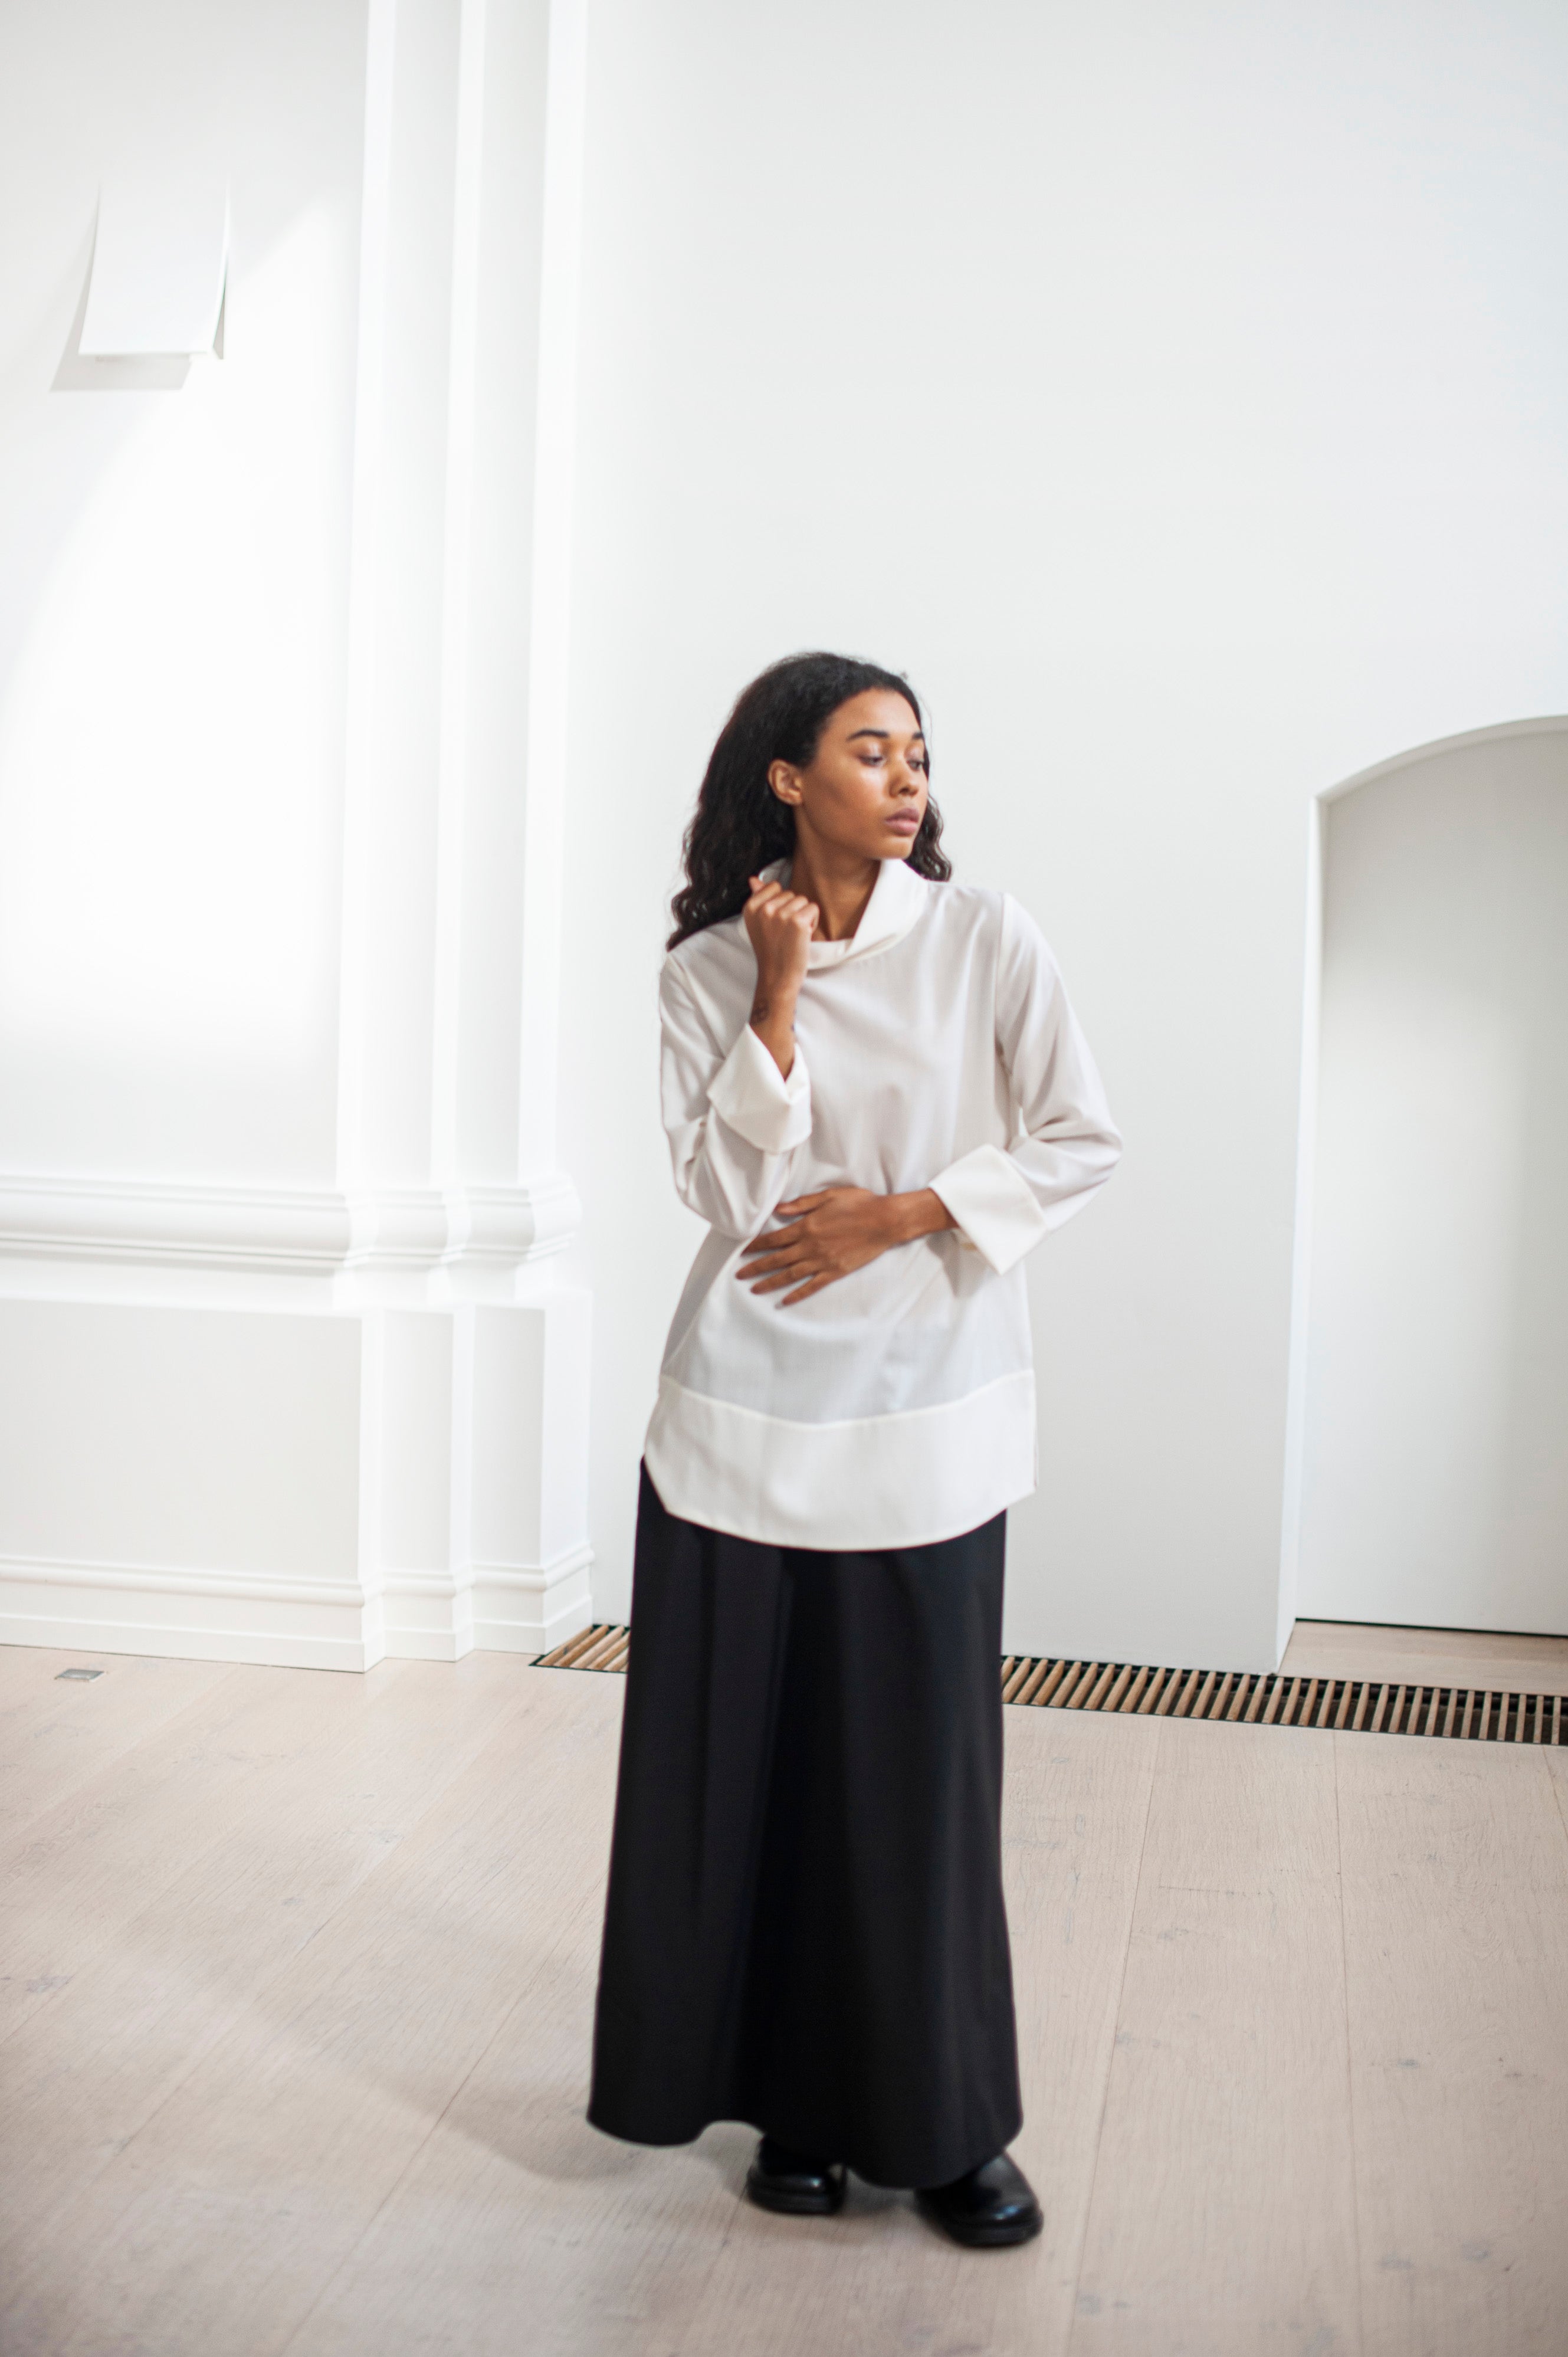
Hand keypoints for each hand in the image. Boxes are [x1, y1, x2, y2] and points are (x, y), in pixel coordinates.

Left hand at [736, 1186, 955, 1305]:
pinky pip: (812, 1286)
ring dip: (770, 1282)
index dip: (756, 1246)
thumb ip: (802, 1204)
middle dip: (755, 1267)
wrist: (884, 1220)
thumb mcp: (828, 1196)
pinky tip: (785, 1301)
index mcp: (806, 1227)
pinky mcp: (836, 1271)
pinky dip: (797, 1294)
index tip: (742, 1252)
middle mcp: (810, 1246)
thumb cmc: (858, 1203)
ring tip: (754, 1289)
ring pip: (790, 1275)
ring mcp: (823, 1261)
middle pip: (777, 1259)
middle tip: (739, 1274)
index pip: (774, 1239)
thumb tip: (779, 1210)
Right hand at [743, 875, 816, 1075]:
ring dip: (804, 917)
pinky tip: (802, 937)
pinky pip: (813, 908)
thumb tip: (754, 879)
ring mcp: (780, 914)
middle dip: (793, 911)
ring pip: (803, 900)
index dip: (781, 904)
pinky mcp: (797, 921)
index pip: (775, 887)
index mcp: (751, 906)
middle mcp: (764, 908)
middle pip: (791, 893)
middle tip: (785, 933)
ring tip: (793, 936)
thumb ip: (758, 898)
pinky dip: (813, 922)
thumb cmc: (770, 951)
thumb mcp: (758, 923)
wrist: (777, 977)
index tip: (775, 924)